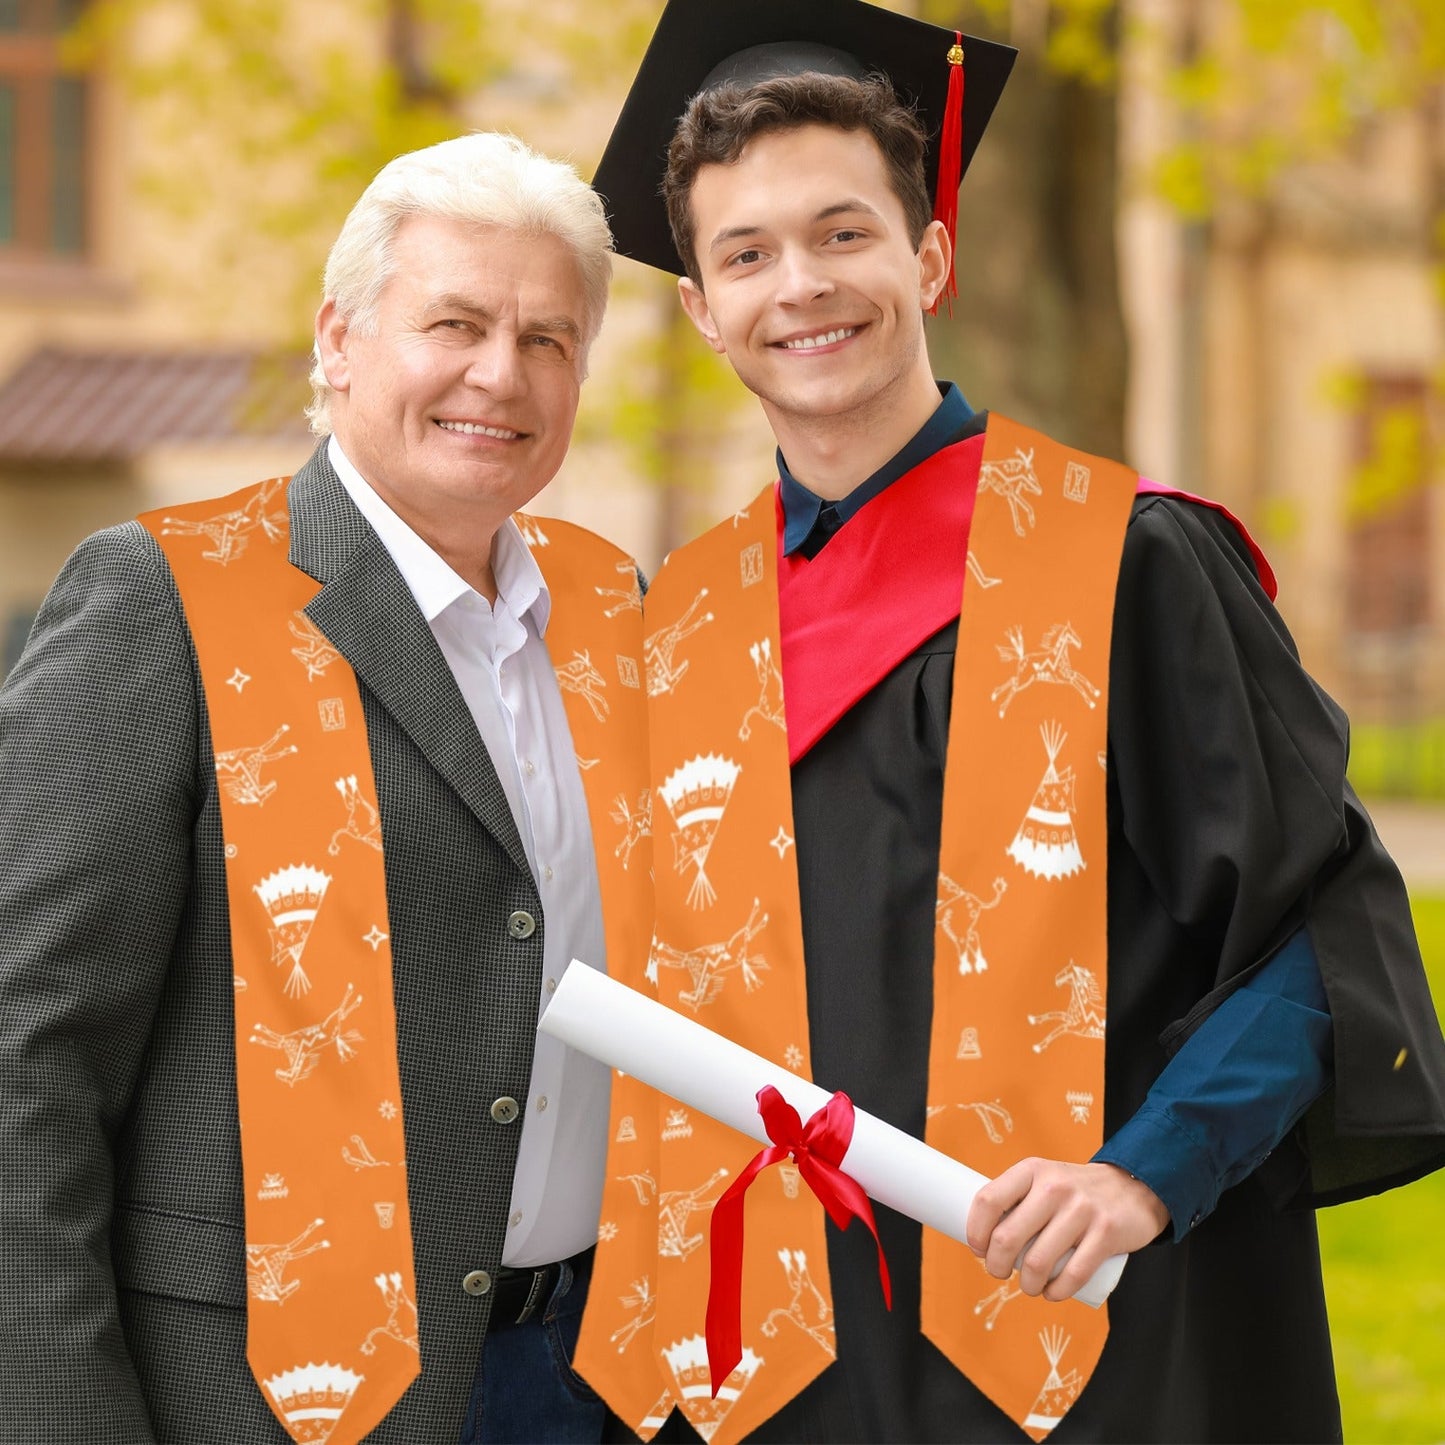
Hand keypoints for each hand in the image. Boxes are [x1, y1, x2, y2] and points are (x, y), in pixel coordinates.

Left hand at [965, 1158, 1169, 1301]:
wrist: (1132, 1187)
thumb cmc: (1074, 1191)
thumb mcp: (1043, 1179)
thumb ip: (1017, 1199)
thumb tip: (982, 1236)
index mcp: (1032, 1170)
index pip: (988, 1200)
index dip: (975, 1231)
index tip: (978, 1248)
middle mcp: (1054, 1186)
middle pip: (1007, 1237)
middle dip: (995, 1266)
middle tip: (998, 1272)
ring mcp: (1082, 1210)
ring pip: (1037, 1262)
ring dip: (1026, 1285)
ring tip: (1028, 1286)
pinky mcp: (1106, 1233)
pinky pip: (1073, 1275)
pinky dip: (1056, 1293)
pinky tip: (1051, 1293)